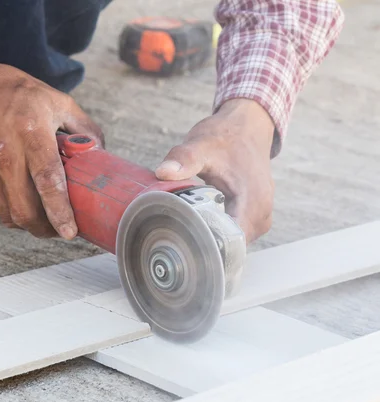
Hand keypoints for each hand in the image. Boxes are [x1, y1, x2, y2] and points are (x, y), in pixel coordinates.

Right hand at [0, 55, 102, 238]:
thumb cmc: (11, 93)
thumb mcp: (54, 100)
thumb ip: (82, 127)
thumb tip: (100, 153)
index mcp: (30, 133)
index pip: (48, 182)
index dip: (60, 212)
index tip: (70, 231)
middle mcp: (4, 155)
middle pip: (25, 210)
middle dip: (44, 229)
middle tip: (57, 229)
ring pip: (7, 215)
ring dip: (26, 223)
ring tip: (39, 216)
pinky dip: (7, 210)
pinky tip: (16, 198)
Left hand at [155, 99, 275, 242]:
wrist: (247, 127)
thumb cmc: (226, 136)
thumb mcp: (201, 144)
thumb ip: (183, 159)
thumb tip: (164, 171)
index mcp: (253, 201)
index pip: (233, 243)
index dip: (210, 250)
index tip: (186, 248)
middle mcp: (262, 213)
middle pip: (232, 247)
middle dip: (206, 247)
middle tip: (180, 240)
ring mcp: (261, 216)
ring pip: (234, 243)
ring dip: (212, 240)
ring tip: (188, 232)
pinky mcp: (255, 216)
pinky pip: (236, 235)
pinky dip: (219, 232)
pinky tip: (201, 225)